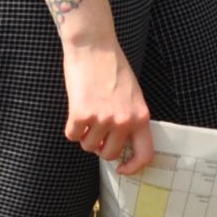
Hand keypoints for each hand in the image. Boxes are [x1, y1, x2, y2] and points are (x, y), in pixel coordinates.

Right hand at [60, 37, 154, 173]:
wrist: (94, 47)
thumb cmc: (113, 68)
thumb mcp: (132, 95)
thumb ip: (130, 118)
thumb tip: (120, 142)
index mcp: (141, 116)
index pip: (145, 153)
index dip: (133, 167)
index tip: (122, 169)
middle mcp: (124, 121)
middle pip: (110, 154)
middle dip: (101, 147)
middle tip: (97, 132)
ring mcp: (103, 119)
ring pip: (89, 146)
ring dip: (85, 135)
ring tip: (88, 113)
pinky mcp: (81, 115)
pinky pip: (72, 135)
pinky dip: (72, 127)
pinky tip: (76, 108)